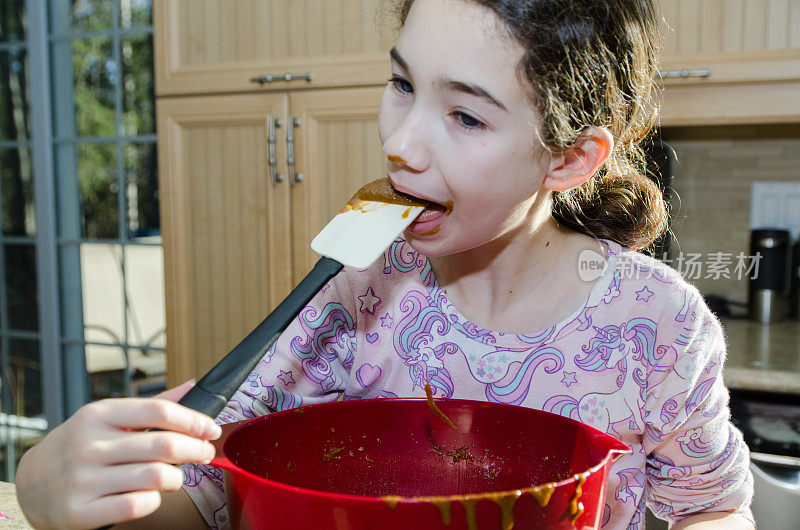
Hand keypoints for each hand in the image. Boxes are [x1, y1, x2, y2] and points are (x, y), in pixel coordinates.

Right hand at [15, 380, 221, 528]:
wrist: (30, 483)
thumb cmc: (78, 446)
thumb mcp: (107, 417)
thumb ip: (152, 405)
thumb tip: (193, 386)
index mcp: (98, 415)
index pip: (159, 411)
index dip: (193, 420)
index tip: (210, 428)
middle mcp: (90, 445)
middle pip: (164, 445)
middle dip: (195, 449)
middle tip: (204, 452)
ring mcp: (83, 479)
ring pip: (156, 477)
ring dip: (177, 477)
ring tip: (176, 476)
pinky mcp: (81, 511)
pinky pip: (138, 505)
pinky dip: (154, 500)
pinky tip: (152, 494)